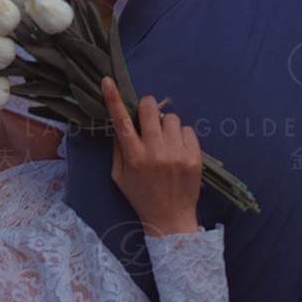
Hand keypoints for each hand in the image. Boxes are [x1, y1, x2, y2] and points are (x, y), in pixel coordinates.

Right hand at [100, 77, 201, 236]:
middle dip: (147, 107)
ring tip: (164, 140)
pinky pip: (187, 129)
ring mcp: (177, 154)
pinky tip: (177, 148)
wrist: (171, 220)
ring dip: (165, 124)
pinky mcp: (194, 157)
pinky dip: (180, 135)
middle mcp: (155, 153)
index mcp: (134, 157)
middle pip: (150, 110)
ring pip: (170, 117)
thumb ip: (118, 149)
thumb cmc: (141, 197)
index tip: (108, 81)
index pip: (121, 122)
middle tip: (147, 117)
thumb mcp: (120, 176)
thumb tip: (121, 124)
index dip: (113, 99)